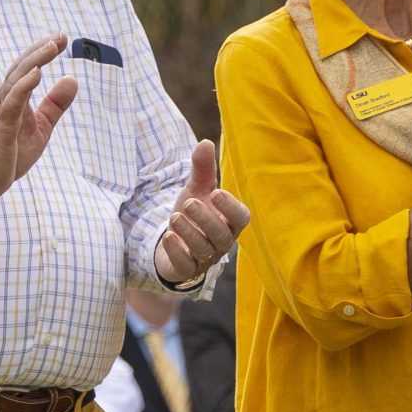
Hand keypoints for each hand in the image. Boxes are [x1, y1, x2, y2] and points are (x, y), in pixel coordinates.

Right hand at [0, 37, 79, 216]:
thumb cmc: (10, 151)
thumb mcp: (40, 126)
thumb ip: (55, 105)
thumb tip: (73, 79)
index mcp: (14, 98)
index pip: (27, 68)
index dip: (42, 52)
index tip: (61, 38)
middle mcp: (4, 100)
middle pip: (21, 69)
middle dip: (40, 51)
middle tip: (60, 37)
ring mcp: (0, 115)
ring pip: (15, 82)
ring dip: (33, 62)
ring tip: (50, 48)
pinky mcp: (1, 131)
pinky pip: (11, 105)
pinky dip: (23, 87)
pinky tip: (36, 74)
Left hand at [154, 142, 250, 285]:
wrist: (174, 240)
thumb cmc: (192, 213)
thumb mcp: (195, 189)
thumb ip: (202, 169)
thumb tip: (205, 142)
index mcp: (229, 221)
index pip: (241, 218)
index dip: (231, 207)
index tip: (216, 192)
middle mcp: (222, 242)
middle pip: (222, 236)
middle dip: (206, 219)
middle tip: (189, 202)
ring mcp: (206, 258)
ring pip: (204, 250)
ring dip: (189, 232)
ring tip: (175, 216)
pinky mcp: (188, 269)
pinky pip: (187, 265)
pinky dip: (177, 251)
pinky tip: (169, 236)